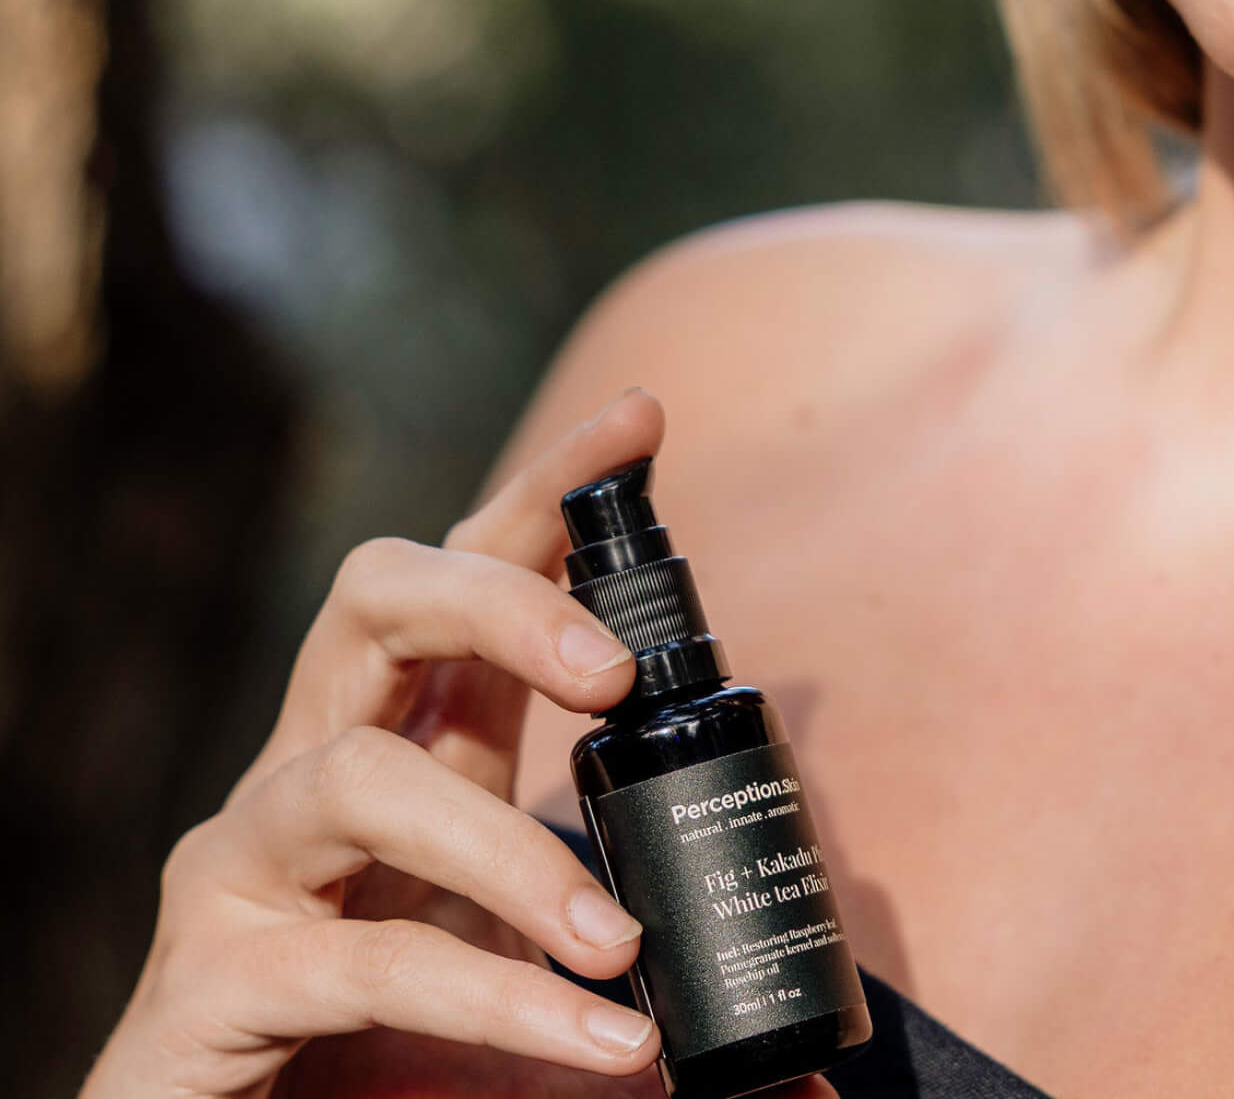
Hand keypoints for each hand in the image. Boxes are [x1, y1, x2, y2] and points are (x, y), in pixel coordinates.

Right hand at [80, 390, 769, 1098]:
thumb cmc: (382, 1053)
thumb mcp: (519, 962)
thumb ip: (628, 957)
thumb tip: (806, 1059)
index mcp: (401, 732)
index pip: (465, 567)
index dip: (547, 489)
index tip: (642, 418)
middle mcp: (308, 768)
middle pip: (377, 598)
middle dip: (501, 602)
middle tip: (614, 675)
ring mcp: (243, 865)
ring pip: (361, 780)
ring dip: (509, 854)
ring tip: (620, 942)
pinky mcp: (209, 979)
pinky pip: (366, 958)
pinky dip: (496, 998)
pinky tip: (599, 1040)